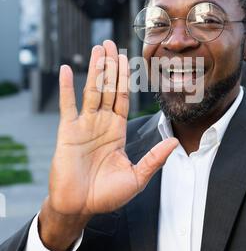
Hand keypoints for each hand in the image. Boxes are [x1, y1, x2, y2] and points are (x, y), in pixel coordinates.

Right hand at [48, 40, 177, 216]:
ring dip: (95, 69)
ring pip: (91, 91)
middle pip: (108, 88)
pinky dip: (66, 87)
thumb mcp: (136, 177)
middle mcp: (101, 124)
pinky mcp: (67, 132)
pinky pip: (67, 105)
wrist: (79, 207)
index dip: (125, 77)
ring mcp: (84, 126)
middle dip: (110, 66)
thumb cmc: (106, 196)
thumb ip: (154, 158)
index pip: (123, 97)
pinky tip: (68, 69)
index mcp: (117, 131)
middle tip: (111, 43)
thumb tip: (175, 141)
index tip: (126, 58)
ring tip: (98, 48)